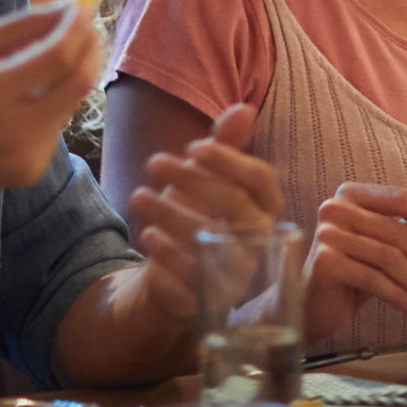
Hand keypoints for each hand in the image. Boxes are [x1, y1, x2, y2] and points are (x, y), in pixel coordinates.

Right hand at [0, 3, 102, 194]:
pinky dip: (51, 107)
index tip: (84, 8)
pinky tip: (21, 106)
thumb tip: (73, 6)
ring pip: (70, 104)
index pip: (57, 57)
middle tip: (86, 28)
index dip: (77, 29)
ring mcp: (21, 156)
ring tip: (37, 67)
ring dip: (67, 78)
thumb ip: (26, 24)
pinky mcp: (28, 172)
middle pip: (77, 83)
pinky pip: (56, 128)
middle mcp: (9, 129)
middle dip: (89, 49)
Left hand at [124, 104, 285, 320]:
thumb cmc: (200, 216)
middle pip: (234, 205)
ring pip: (211, 239)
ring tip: (138, 196)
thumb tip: (243, 108)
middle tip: (153, 161)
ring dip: (171, 213)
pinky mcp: (211, 298)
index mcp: (267, 208)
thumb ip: (226, 147)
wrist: (175, 276)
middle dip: (192, 179)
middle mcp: (260, 240)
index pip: (262, 180)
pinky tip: (148, 234)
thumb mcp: (209, 179)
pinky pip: (192, 278)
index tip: (194, 146)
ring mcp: (239, 272)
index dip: (230, 159)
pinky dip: (167, 254)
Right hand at [302, 184, 406, 340]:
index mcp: (353, 194)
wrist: (314, 308)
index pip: (403, 198)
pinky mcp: (324, 262)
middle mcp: (336, 206)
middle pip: (398, 232)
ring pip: (389, 258)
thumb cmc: (353, 272)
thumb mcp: (387, 244)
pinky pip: (374, 279)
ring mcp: (327, 233)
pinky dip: (400, 296)